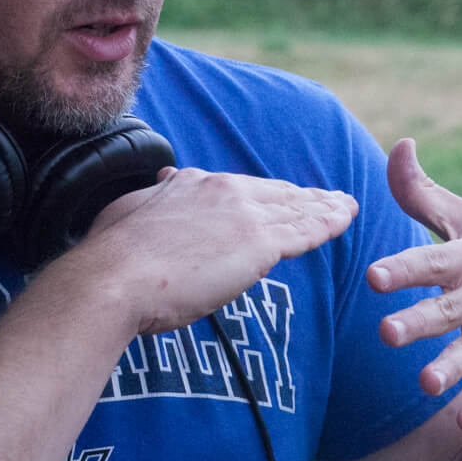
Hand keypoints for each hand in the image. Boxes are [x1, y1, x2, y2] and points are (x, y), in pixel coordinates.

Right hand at [76, 167, 357, 335]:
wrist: (113, 279)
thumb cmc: (113, 256)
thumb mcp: (131, 210)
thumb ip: (155, 198)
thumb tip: (164, 181)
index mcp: (193, 184)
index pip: (243, 189)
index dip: (271, 193)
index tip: (288, 195)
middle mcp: (223, 191)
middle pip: (278, 194)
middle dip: (308, 197)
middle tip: (333, 197)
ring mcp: (244, 216)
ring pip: (297, 210)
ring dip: (326, 209)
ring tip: (348, 207)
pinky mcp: (258, 245)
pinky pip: (303, 233)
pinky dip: (327, 225)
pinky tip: (344, 221)